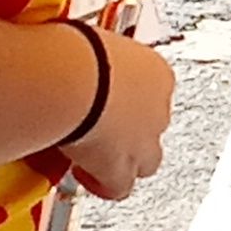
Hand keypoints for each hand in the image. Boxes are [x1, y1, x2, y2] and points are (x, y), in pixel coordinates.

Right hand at [59, 30, 174, 197]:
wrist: (73, 78)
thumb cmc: (77, 52)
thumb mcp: (93, 43)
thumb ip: (94, 56)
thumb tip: (71, 49)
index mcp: (157, 71)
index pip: (151, 90)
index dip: (127, 100)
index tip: (104, 99)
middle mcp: (158, 107)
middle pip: (153, 128)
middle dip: (132, 133)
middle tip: (102, 130)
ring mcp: (144, 141)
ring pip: (145, 161)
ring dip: (123, 161)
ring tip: (94, 157)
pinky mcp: (123, 169)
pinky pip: (119, 187)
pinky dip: (103, 184)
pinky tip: (84, 176)